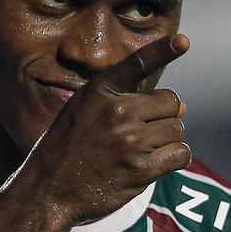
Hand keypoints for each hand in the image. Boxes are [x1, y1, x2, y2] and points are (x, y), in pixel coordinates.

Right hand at [12, 33, 191, 226]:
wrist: (47, 190)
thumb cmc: (67, 148)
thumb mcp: (82, 109)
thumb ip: (125, 101)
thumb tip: (182, 106)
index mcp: (100, 91)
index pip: (138, 63)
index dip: (163, 50)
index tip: (183, 41)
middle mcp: (117, 112)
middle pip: (171, 103)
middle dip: (163, 116)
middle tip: (142, 132)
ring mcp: (130, 141)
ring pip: (177, 129)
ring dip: (167, 139)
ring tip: (142, 150)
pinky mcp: (140, 170)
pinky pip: (180, 155)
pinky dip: (174, 158)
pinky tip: (156, 163)